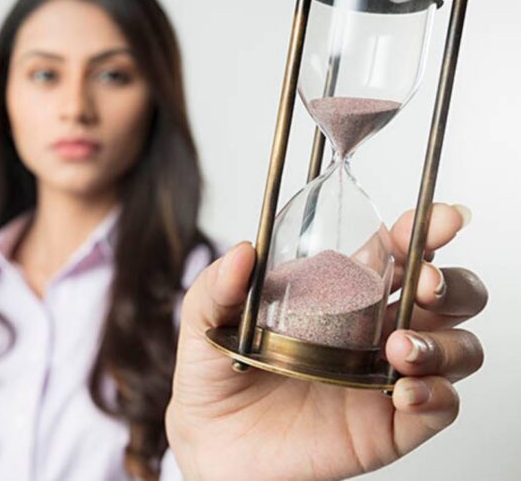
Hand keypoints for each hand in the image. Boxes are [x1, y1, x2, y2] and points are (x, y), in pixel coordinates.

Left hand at [166, 203, 486, 480]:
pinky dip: (435, 394)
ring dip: (443, 342)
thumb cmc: (218, 374)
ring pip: (457, 347)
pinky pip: (439, 405)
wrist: (214, 442)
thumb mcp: (205, 323)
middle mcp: (375, 328)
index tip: (434, 221)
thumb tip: (244, 251)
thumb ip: (217, 287)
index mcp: (340, 292)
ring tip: (399, 348)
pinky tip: (403, 392)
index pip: (397, 251)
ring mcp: (385, 375)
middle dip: (451, 281)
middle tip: (425, 283)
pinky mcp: (390, 423)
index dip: (424, 231)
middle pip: (447, 294)